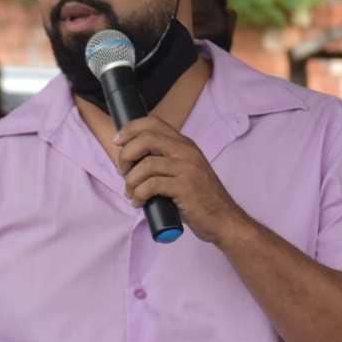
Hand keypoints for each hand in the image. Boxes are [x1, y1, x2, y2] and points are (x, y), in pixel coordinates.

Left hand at [115, 115, 246, 244]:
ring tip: (131, 193)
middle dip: (126, 155)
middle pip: (146, 138)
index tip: (118, 141)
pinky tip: (139, 203)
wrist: (223, 219)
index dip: (130, 129)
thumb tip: (133, 160)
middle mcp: (186, 151)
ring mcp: (187, 168)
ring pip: (146, 165)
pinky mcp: (185, 187)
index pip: (153, 122)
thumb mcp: (185, 171)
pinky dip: (139, 195)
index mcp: (185, 144)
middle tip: (122, 172)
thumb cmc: (200, 199)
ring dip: (131, 181)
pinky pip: (151, 186)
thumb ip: (166, 160)